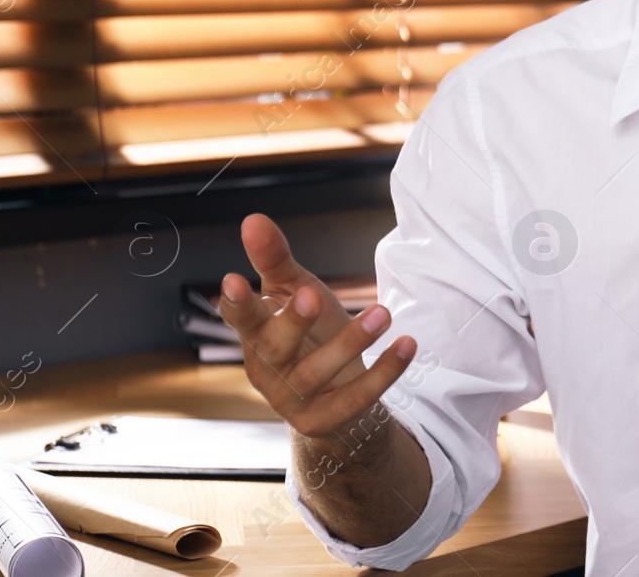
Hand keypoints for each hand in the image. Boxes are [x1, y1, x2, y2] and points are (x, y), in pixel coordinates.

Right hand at [220, 213, 417, 439]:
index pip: (241, 318)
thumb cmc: (310, 334)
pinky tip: (406, 344)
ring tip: (382, 313)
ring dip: (351, 342)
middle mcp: (268, 370)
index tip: (233, 279)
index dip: (236, 302)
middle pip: (274, 347)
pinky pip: (356, 398)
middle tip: (311, 295)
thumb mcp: (296, 291)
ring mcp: (293, 399)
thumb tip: (253, 219)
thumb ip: (276, 260)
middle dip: (293, 321)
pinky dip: (384, 372)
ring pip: (317, 372)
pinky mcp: (325, 419)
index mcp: (257, 335)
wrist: (334, 395)